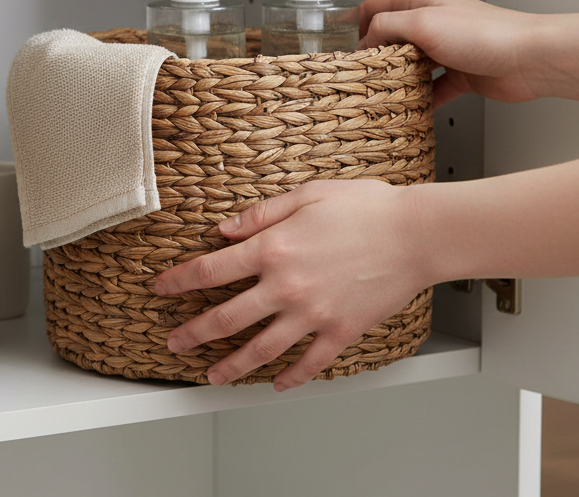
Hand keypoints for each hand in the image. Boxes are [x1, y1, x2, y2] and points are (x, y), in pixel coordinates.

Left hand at [153, 180, 428, 390]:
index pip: (210, 271)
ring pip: (260, 349)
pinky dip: (289, 378)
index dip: (179, 281)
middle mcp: (285, 287)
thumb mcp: (305, 195)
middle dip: (193, 332)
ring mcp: (312, 315)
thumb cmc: (365, 207)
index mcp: (272, 249)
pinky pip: (308, 364)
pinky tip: (275, 384)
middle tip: (173, 341)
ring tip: (211, 375)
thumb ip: (260, 215)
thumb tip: (223, 229)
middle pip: (225, 318)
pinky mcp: (340, 333)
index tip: (161, 289)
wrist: (417, 234)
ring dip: (230, 365)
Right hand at [357, 0, 536, 107]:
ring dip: (395, 79)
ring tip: (378, 93)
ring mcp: (445, 49)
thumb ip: (386, 27)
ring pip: (409, 65)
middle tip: (356, 74)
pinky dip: (420, 99)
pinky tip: (410, 109)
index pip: (375, 8)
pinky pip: (431, 89)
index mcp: (420, 1)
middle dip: (373, 56)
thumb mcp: (422, 23)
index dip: (355, 24)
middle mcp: (431, 23)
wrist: (530, 59)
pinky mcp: (459, 74)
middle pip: (390, 39)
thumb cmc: (485, 33)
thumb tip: (364, 40)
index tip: (339, 44)